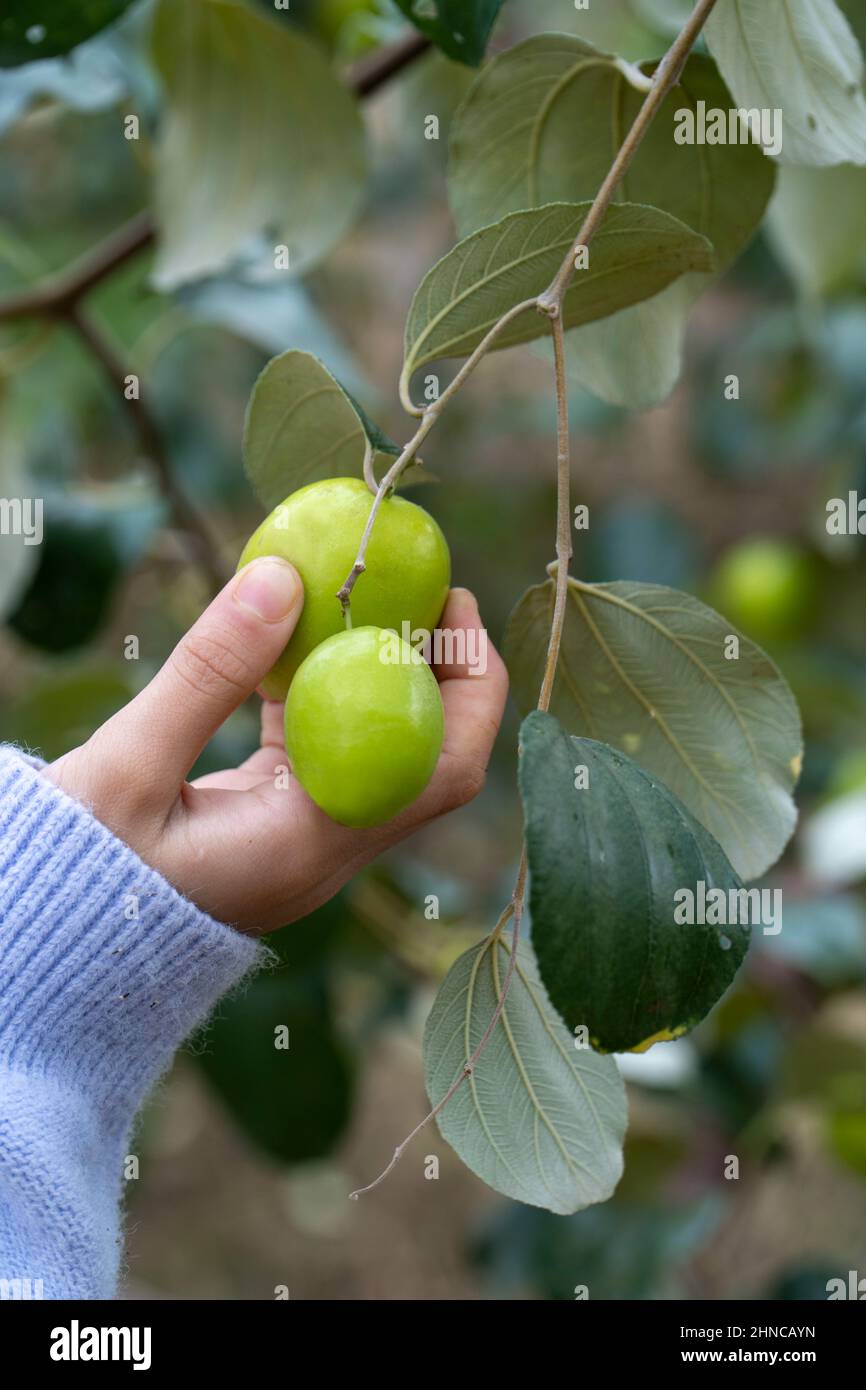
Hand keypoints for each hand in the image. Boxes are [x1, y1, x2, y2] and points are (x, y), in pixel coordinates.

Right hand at [43, 557, 507, 933]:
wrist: (49, 946)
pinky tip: (298, 642)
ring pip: (381, 752)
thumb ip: (207, 674)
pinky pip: (328, 752)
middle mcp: (327, 849)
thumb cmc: (79, 873)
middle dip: (439, 668)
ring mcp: (306, 841)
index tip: (450, 600)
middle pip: (429, 756)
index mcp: (311, 845)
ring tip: (361, 599)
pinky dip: (327, 694)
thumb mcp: (128, 768)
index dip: (468, 680)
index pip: (441, 768)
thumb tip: (282, 578)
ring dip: (383, 677)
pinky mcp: (277, 826)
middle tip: (414, 588)